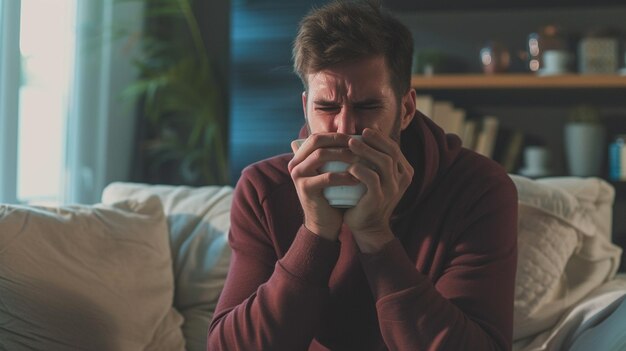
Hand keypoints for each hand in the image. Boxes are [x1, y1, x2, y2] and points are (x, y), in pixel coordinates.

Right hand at [288, 133, 360, 240]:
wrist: (323, 223)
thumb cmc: (331, 195)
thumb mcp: (331, 172)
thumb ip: (335, 155)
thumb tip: (354, 137)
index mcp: (299, 157)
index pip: (317, 137)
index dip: (336, 135)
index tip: (356, 138)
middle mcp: (295, 164)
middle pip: (317, 142)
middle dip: (339, 140)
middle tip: (359, 145)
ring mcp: (297, 176)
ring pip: (321, 156)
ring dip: (343, 155)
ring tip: (361, 159)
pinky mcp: (305, 189)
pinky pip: (327, 177)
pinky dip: (344, 176)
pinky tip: (357, 178)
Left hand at [344, 128, 413, 251]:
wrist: (367, 226)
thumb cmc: (367, 197)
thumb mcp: (376, 176)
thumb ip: (375, 159)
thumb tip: (363, 132)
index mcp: (404, 171)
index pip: (394, 148)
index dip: (380, 137)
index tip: (365, 130)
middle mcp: (403, 179)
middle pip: (391, 152)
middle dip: (375, 140)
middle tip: (359, 133)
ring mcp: (393, 189)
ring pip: (383, 162)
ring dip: (366, 150)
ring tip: (350, 143)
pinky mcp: (380, 198)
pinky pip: (372, 179)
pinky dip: (360, 169)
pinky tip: (350, 165)